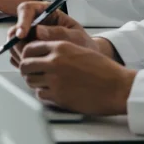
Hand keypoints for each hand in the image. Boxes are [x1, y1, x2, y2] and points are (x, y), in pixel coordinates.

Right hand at [5, 1, 114, 65]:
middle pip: (15, 28)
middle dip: (18, 42)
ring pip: (13, 43)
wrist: (86, 58)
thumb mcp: (76, 36)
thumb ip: (59, 33)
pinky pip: (16, 54)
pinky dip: (21, 61)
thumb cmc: (83, 44)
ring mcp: (29, 37)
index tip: (22, 34)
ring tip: (36, 61)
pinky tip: (35, 66)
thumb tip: (38, 31)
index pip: (26, 9)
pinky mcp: (26, 49)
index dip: (21, 21)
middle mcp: (34, 23)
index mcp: (46, 12)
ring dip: (20, 53)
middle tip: (28, 54)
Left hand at [17, 40, 136, 115]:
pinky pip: (40, 94)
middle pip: (25, 65)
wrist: (118, 87)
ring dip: (34, 82)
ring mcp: (55, 80)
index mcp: (60, 47)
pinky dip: (43, 93)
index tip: (29, 59)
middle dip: (26, 69)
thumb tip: (41, 53)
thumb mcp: (80, 50)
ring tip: (43, 83)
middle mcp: (55, 62)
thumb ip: (59, 50)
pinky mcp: (58, 96)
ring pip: (30, 80)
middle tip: (31, 73)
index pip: (30, 48)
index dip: (27, 55)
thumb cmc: (104, 70)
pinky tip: (52, 92)